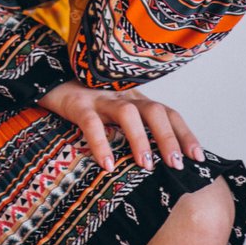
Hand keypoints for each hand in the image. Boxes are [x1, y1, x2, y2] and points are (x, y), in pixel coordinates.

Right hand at [36, 80, 199, 171]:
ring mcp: (101, 99)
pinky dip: (100, 143)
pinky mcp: (78, 104)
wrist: (48, 78)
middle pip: (155, 111)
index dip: (185, 133)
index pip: (168, 113)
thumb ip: (132, 129)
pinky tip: (106, 164)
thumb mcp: (113, 114)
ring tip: (145, 166)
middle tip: (176, 165)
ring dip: (140, 140)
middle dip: (169, 138)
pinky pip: (91, 123)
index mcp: (136, 99)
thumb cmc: (85, 103)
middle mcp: (124, 96)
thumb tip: (155, 162)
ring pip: (128, 113)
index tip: (198, 158)